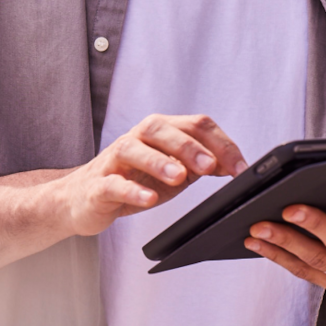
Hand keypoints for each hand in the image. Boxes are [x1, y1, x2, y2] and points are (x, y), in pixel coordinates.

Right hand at [58, 114, 246, 237]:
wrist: (83, 199)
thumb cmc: (133, 181)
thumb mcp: (173, 172)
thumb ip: (200, 164)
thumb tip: (233, 163)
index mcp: (160, 132)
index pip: (195, 126)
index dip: (222, 144)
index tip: (241, 168)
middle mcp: (137, 139)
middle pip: (163, 128)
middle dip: (190, 146)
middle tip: (210, 166)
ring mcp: (115, 160)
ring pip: (134, 148)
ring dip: (159, 161)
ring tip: (179, 177)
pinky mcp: (98, 185)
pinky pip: (114, 183)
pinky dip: (132, 190)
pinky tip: (149, 199)